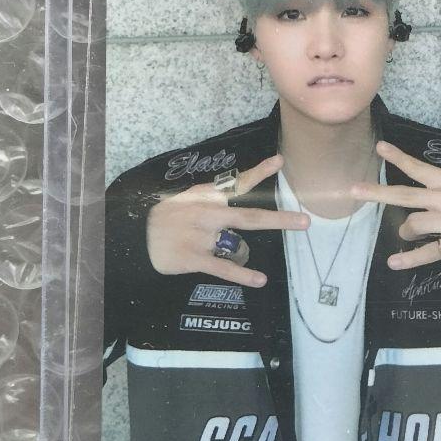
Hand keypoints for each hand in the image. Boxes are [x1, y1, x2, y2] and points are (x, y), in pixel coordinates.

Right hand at [146, 153, 308, 286]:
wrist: (135, 238)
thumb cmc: (166, 218)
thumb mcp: (187, 199)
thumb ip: (213, 198)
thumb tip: (239, 191)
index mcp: (205, 196)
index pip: (237, 183)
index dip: (260, 172)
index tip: (280, 161)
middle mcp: (207, 214)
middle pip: (250, 216)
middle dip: (280, 219)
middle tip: (305, 221)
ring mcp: (201, 236)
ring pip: (238, 246)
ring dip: (240, 253)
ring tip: (228, 255)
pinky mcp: (193, 258)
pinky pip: (224, 268)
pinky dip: (243, 274)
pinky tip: (259, 279)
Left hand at [350, 140, 440, 269]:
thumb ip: (437, 186)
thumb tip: (407, 191)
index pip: (419, 169)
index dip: (398, 157)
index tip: (379, 147)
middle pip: (406, 195)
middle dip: (378, 193)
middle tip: (353, 190)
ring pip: (413, 224)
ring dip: (405, 231)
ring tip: (408, 235)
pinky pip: (428, 252)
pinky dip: (409, 259)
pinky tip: (394, 263)